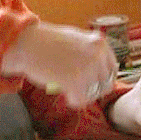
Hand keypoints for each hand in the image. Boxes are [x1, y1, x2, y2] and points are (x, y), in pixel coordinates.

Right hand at [1, 22, 118, 107]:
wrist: (27, 43)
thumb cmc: (47, 41)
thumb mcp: (77, 39)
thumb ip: (91, 53)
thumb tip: (102, 73)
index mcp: (99, 42)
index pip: (113, 69)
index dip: (102, 79)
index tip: (91, 83)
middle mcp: (97, 54)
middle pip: (105, 84)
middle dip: (92, 89)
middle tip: (78, 88)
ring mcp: (87, 68)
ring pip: (93, 94)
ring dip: (82, 94)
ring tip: (68, 89)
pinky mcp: (75, 81)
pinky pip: (81, 100)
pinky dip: (73, 100)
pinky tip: (64, 93)